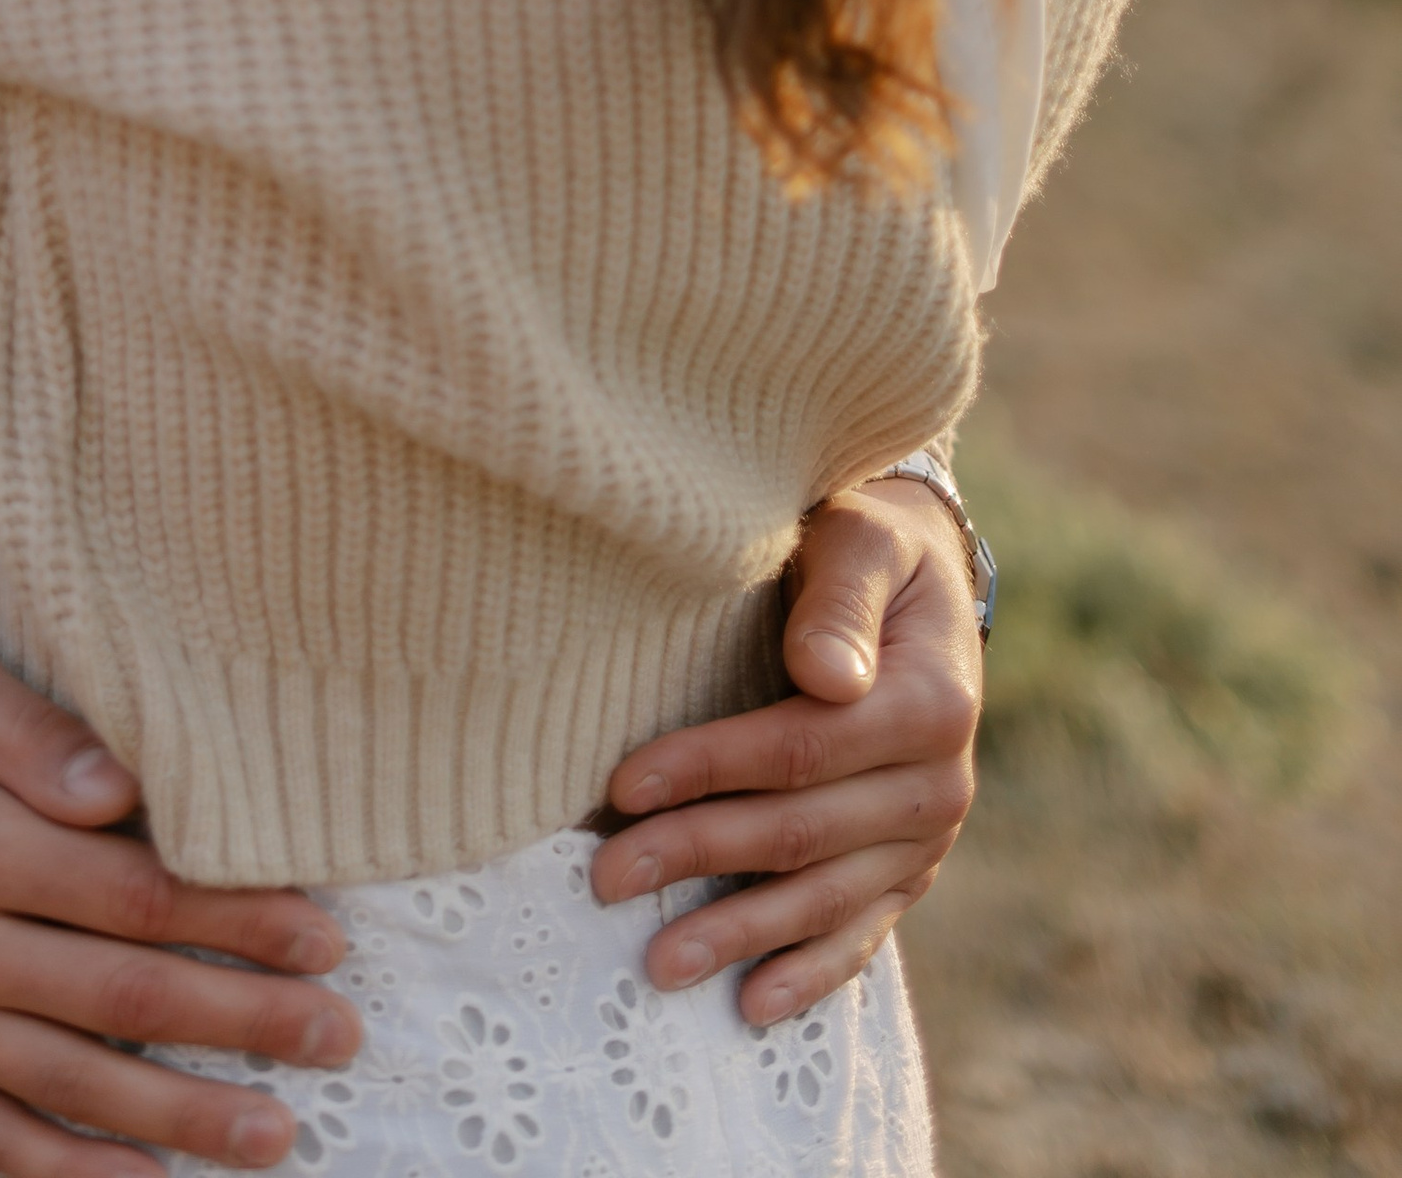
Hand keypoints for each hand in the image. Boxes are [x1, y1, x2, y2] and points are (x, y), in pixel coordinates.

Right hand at [0, 632, 358, 1174]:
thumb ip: (26, 725)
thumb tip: (119, 788)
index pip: (128, 892)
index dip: (233, 917)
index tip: (322, 932)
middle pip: (120, 996)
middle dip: (242, 1019)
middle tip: (338, 1032)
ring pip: (69, 1086)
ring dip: (180, 1116)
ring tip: (275, 1133)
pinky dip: (70, 1174)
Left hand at [588, 477, 981, 1022]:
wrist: (921, 577)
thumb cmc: (869, 544)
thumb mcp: (860, 537)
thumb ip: (841, 600)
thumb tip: (826, 676)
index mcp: (929, 703)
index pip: (799, 748)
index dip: (709, 768)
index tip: (622, 784)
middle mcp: (938, 783)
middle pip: (800, 832)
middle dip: (698, 855)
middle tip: (606, 878)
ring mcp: (927, 836)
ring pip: (823, 897)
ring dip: (739, 933)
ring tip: (656, 961)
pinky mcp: (909, 867)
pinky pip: (862, 931)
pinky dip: (810, 972)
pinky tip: (753, 1005)